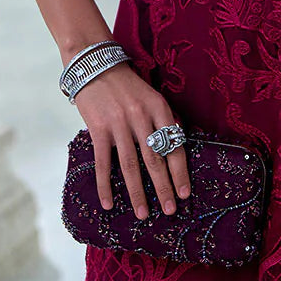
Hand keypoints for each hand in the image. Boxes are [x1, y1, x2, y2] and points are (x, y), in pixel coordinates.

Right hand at [72, 61, 190, 219]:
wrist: (95, 66)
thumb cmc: (127, 85)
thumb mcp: (151, 97)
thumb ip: (162, 122)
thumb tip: (173, 154)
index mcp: (159, 108)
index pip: (174, 145)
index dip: (180, 171)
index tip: (185, 193)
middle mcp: (141, 116)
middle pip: (155, 159)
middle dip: (164, 188)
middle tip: (170, 211)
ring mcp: (119, 124)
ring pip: (131, 166)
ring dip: (138, 193)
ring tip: (144, 214)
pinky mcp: (98, 129)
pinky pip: (104, 163)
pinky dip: (106, 185)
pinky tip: (108, 203)